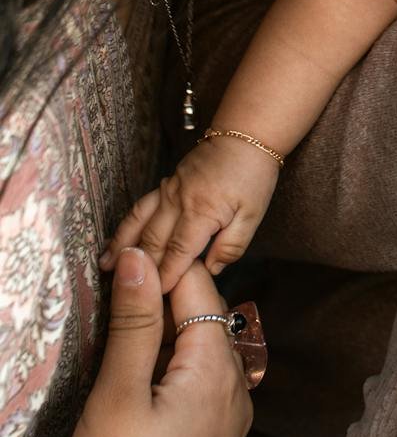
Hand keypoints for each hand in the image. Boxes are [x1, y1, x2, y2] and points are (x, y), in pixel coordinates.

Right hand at [57, 251, 252, 436]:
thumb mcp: (117, 397)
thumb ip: (132, 321)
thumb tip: (139, 256)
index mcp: (219, 368)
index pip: (196, 285)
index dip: (156, 263)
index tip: (114, 256)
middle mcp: (236, 390)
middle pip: (200, 317)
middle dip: (159, 295)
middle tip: (108, 285)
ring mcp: (227, 424)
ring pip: (196, 354)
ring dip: (160, 334)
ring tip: (116, 325)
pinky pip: (195, 389)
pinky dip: (166, 371)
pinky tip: (134, 379)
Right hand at [102, 138, 279, 289]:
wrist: (246, 135)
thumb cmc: (253, 176)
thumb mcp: (252, 215)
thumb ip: (231, 246)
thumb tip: (210, 271)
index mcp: (201, 211)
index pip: (177, 253)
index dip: (165, 278)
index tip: (154, 301)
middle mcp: (178, 201)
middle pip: (152, 241)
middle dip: (139, 269)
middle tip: (122, 294)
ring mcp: (168, 190)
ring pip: (138, 222)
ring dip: (120, 245)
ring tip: (103, 267)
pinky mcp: (166, 184)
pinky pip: (140, 207)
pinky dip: (126, 224)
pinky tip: (117, 238)